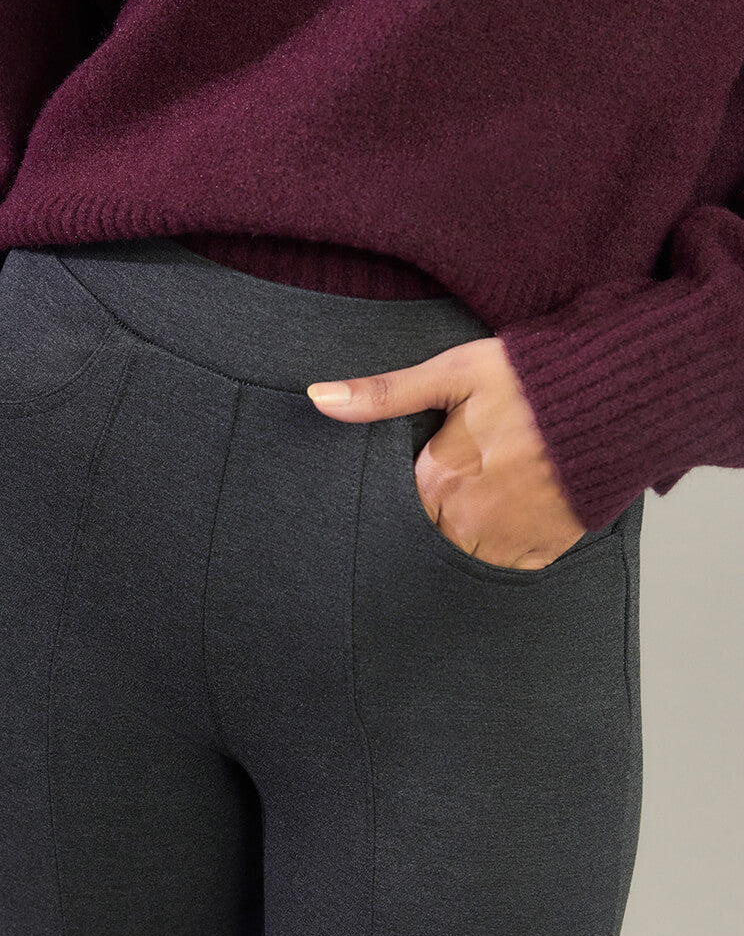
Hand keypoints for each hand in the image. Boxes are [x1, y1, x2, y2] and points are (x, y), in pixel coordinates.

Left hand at [307, 335, 585, 569]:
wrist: (618, 398)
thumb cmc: (531, 378)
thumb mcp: (453, 373)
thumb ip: (384, 393)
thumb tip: (317, 396)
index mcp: (437, 481)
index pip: (397, 504)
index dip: (409, 486)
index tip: (420, 473)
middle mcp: (467, 521)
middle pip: (428, 531)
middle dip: (437, 510)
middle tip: (465, 476)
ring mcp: (508, 542)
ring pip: (464, 550)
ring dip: (467, 530)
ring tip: (488, 493)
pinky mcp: (544, 551)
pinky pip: (508, 563)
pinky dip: (505, 543)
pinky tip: (514, 510)